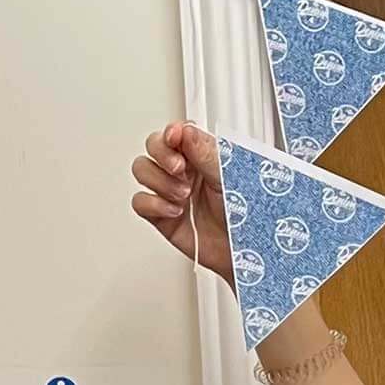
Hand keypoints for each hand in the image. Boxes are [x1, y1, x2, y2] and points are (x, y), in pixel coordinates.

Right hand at [131, 122, 234, 286]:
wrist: (242, 254)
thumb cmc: (244, 218)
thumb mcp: (229, 178)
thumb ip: (206, 153)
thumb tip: (185, 131)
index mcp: (201, 156)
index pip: (176, 134)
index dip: (170, 133)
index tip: (174, 137)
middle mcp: (183, 172)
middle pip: (153, 146)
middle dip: (162, 155)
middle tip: (180, 169)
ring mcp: (170, 192)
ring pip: (142, 170)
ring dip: (160, 181)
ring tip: (184, 196)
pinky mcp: (161, 216)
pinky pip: (140, 202)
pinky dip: (154, 204)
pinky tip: (175, 211)